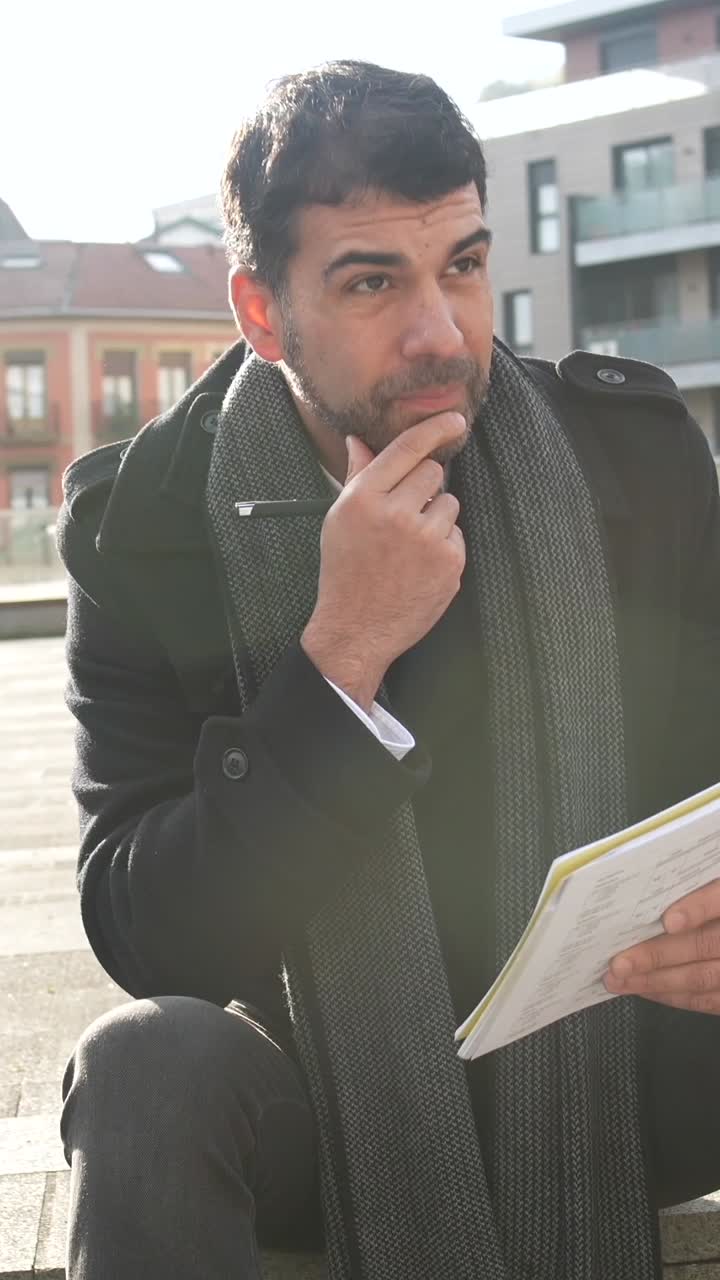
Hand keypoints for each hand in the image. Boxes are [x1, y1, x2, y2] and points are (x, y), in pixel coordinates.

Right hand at [301, 413, 466, 711]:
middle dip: (424, 488)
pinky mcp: (449, 561)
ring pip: (448, 502)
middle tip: (406, 515)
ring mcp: (426, 538)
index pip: (407, 448)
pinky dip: (443, 544)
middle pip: (433, 472)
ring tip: (410, 546)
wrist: (356, 629)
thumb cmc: (345, 571)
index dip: (435, 429)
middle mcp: (396, 513)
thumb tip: (359, 441)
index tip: (455, 420)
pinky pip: (456, 532)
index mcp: (364, 498)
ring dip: (435, 517)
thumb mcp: (340, 520)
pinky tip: (420, 565)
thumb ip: (357, 477)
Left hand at [603, 879, 719, 1012]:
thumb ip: (693, 883)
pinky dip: (675, 997)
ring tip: (620, 981)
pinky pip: (710, 1000)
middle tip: (619, 962)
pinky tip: (648, 990)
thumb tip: (651, 878)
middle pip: (706, 944)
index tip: (669, 920)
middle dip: (658, 956)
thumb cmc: (712, 887)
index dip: (696, 908)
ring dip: (657, 982)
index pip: (719, 898)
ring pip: (704, 977)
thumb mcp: (710, 877)